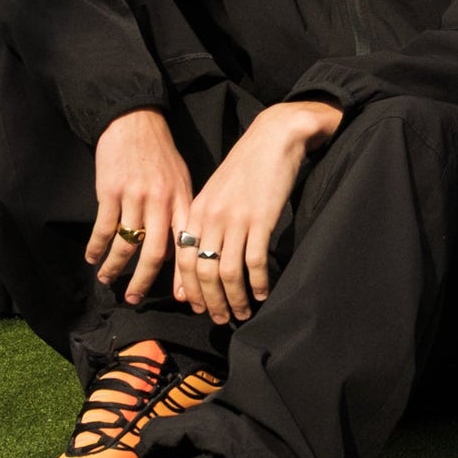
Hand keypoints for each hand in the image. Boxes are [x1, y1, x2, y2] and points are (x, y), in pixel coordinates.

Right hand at [88, 109, 194, 307]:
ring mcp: (135, 197)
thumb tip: (178, 253)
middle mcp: (161, 202)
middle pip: (154, 253)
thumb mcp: (181, 182)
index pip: (187, 247)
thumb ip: (181, 216)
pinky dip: (96, 247)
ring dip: (114, 267)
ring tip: (107, 281)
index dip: (187, 276)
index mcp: (183, 202)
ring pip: (125, 244)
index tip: (185, 300)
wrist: (135, 122)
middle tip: (134, 299)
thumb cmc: (160, 155)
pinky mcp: (110, 191)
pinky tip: (92, 258)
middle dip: (144, 281)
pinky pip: (103, 228)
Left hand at [176, 100, 343, 324]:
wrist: (273, 138)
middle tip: (221, 319)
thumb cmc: (248, 167)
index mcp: (197, 211)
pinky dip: (257, 282)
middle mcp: (211, 217)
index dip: (191, 288)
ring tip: (242, 311)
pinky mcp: (261, 218)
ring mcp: (235, 218)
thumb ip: (207, 223)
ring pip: (226, 272)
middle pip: (202, 271)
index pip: (184, 259)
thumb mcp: (217, 192)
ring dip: (234, 298)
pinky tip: (262, 292)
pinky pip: (254, 261)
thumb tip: (202, 257)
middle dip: (211, 301)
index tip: (200, 307)